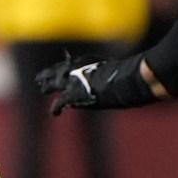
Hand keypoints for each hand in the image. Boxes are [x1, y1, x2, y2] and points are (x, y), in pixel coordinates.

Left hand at [36, 52, 154, 113]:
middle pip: (56, 71)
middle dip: (48, 75)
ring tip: (42, 88)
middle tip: (40, 78)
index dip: (61, 67)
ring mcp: (71, 81)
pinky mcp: (73, 94)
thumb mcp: (120, 67)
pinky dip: (56, 108)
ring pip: (52, 83)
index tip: (57, 68)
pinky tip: (54, 114)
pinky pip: (59, 102)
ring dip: (46, 86)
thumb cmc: (126, 74)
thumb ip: (117, 68)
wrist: (124, 80)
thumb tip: (138, 68)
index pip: (67, 64)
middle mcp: (74, 70)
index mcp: (83, 63)